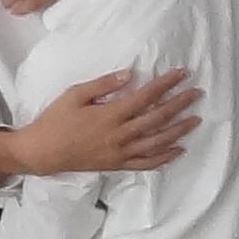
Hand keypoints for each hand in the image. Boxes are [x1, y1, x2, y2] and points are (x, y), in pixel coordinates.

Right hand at [10, 66, 199, 178]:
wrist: (43, 152)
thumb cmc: (55, 120)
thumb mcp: (74, 95)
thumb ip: (103, 85)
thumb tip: (130, 75)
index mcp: (110, 115)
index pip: (146, 97)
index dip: (165, 84)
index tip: (181, 74)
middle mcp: (120, 135)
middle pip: (157, 118)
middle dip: (179, 104)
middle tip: (196, 93)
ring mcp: (121, 152)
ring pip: (157, 141)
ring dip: (179, 130)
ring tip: (195, 119)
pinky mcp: (118, 164)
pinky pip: (147, 163)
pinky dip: (165, 157)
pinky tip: (179, 149)